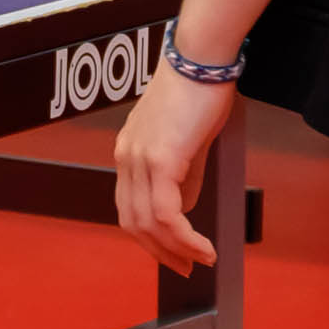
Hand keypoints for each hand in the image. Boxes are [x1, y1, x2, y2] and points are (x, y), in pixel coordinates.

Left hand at [114, 62, 241, 270]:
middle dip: (159, 252)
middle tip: (185, 269)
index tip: (172, 255)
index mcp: (129, 152)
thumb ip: (182, 175)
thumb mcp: (187, 140)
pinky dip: (184, 237)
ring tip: (201, 261)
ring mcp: (139, 159)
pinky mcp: (161, 159)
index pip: (128, 208)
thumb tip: (185, 207)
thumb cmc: (199, 92)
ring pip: (147, 223)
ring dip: (175, 249)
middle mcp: (126, 158)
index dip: (148, 238)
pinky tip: (202, 247)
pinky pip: (166, 213)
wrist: (201, 59)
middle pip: (132, 222)